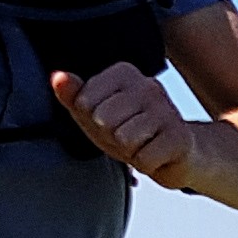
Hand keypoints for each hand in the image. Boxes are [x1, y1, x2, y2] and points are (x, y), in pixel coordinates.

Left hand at [53, 63, 214, 191]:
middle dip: (112, 138)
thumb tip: (57, 77)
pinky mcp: (179, 136)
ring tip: (143, 145)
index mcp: (125, 73)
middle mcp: (147, 85)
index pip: (85, 101)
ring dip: (131, 152)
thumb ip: (74, 95)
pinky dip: (147, 164)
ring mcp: (166, 109)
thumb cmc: (133, 132)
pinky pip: (144, 159)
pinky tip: (158, 155)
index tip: (112, 122)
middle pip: (103, 120)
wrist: (179, 155)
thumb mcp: (97, 114)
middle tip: (128, 138)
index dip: (92, 121)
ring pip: (124, 139)